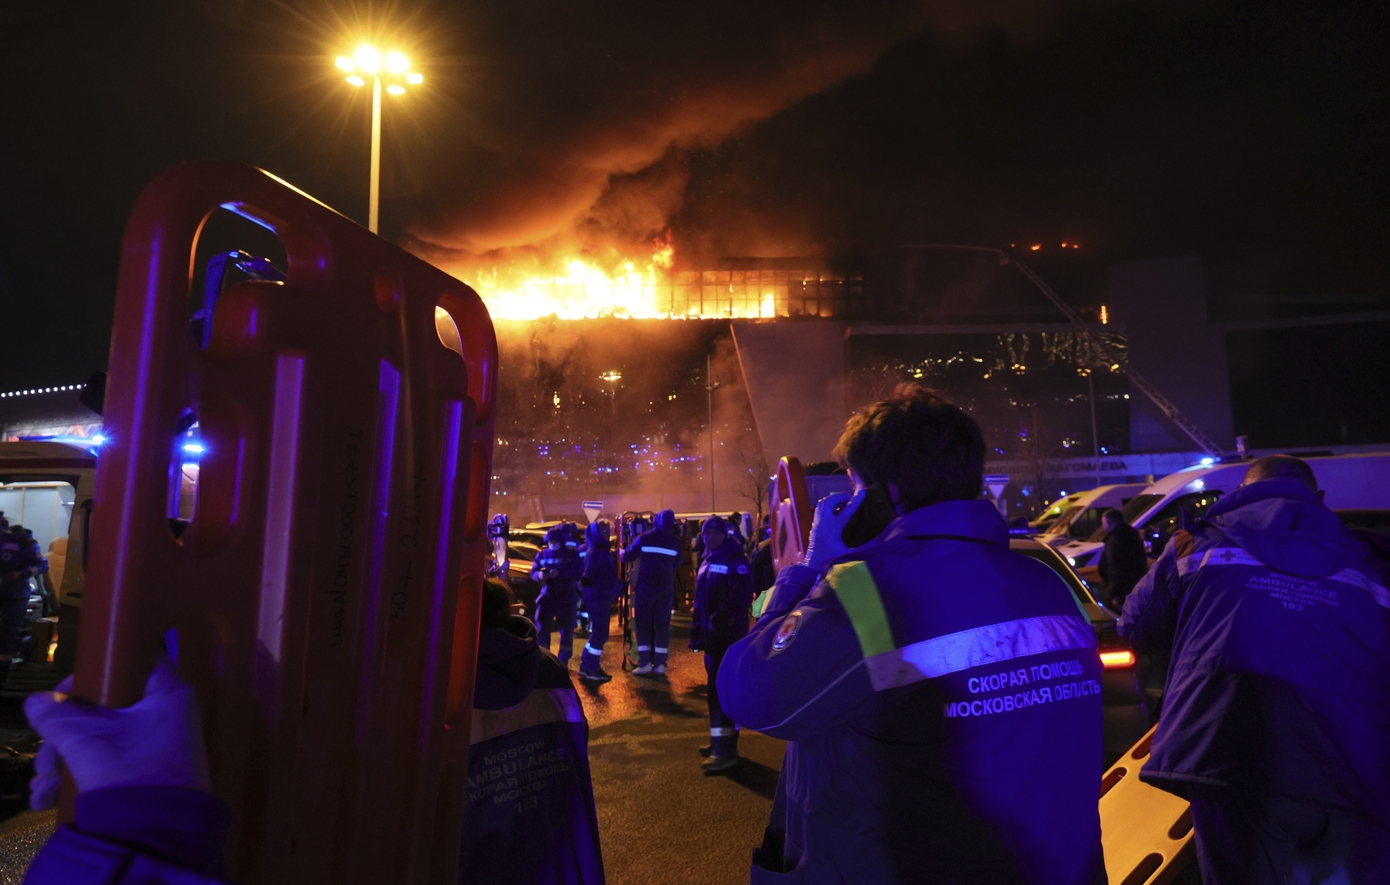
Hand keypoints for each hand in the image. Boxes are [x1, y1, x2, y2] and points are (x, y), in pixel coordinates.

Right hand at [26, 656, 211, 809]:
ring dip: (63, 759)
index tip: (65, 687)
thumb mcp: (87, 741)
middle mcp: (166, 714)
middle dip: (64, 732)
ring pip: (100, 738)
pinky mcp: (146, 773)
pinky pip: (107, 762)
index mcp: (166, 692)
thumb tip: (38, 702)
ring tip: (42, 787)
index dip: (97, 667)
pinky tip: (45, 799)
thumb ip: (59, 716)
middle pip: (106, 706)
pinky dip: (76, 775)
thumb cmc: (130, 773)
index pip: (134, 659)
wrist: (155, 834)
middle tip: (45, 758)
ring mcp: (157, 745)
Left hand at [801, 489, 868, 570]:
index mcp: (834, 527)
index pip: (846, 510)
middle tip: (850, 499)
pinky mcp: (814, 522)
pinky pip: (819, 507)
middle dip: (841, 497)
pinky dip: (827, 503)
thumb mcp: (848, 553)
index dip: (855, 501)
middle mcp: (824, 521)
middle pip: (831, 501)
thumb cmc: (830, 559)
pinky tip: (834, 509)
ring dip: (833, 499)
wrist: (813, 563)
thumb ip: (862, 548)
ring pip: (823, 502)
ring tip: (843, 502)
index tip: (862, 492)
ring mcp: (817, 521)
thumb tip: (877, 542)